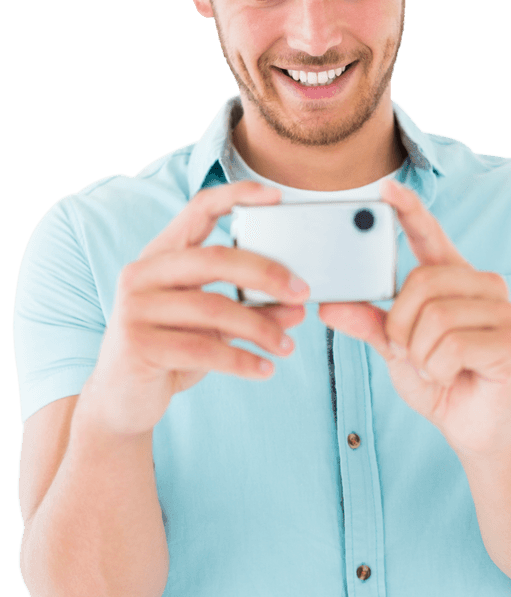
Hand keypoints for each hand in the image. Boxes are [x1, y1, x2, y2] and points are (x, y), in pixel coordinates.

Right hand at [85, 181, 309, 435]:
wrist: (121, 401)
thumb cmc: (171, 354)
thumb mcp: (213, 328)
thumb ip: (251, 310)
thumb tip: (298, 306)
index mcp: (161, 255)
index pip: (198, 209)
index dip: (236, 195)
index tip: (275, 196)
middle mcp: (143, 273)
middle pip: (215, 258)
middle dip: (266, 273)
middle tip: (302, 292)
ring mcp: (136, 307)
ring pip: (214, 308)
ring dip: (260, 328)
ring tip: (286, 347)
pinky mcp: (138, 344)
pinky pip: (203, 348)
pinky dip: (241, 361)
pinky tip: (264, 370)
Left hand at [318, 178, 510, 459]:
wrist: (475, 429)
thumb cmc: (440, 381)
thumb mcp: (395, 349)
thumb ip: (367, 323)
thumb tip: (330, 304)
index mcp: (455, 280)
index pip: (432, 236)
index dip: (410, 211)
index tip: (387, 190)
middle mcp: (484, 286)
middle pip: (422, 281)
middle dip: (400, 324)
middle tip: (407, 351)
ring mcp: (503, 311)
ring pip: (435, 316)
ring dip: (419, 352)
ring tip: (433, 366)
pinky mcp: (510, 341)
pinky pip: (450, 346)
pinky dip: (436, 369)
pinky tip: (450, 377)